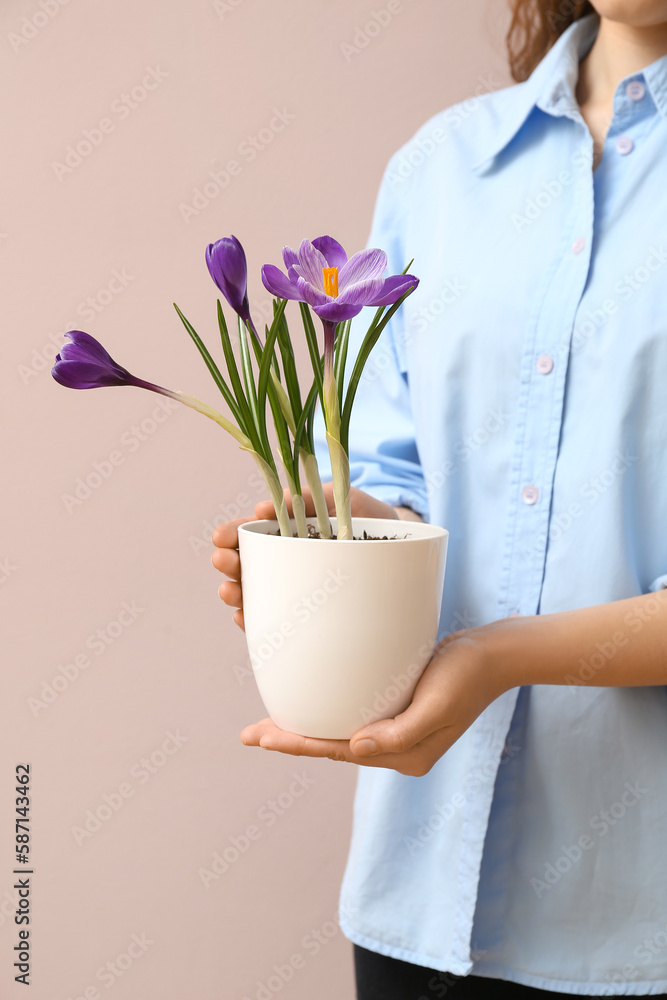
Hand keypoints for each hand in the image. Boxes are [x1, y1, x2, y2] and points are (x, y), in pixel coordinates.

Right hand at [211, 482, 398, 630]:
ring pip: (256, 594)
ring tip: (230, 592)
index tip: (221, 536)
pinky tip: (245, 618)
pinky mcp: (308, 617)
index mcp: (292, 531)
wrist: (409, 556)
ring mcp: (296, 589)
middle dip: (230, 563)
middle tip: (223, 561)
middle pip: (248, 564)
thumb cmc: (375, 522)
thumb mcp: (346, 499)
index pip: (254, 532)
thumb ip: (314, 497)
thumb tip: (275, 505)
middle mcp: (289, 562)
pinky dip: (256, 621)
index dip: (234, 533)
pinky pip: (276, 621)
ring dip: (237, 593)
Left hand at [240, 627, 513, 775]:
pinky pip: (353, 712)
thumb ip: (399, 733)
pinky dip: (327, 709)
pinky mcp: (398, 706)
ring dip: (305, 726)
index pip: (338, 751)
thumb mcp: (437, 703)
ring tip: (268, 723)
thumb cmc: (468, 675)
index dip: (297, 744)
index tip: (260, 738)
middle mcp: (396, 747)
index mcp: (403, 755)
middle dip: (291, 739)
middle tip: (248, 734)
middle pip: (332, 745)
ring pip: (339, 730)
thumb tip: (355, 747)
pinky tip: (311, 699)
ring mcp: (397, 728)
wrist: (496, 653)